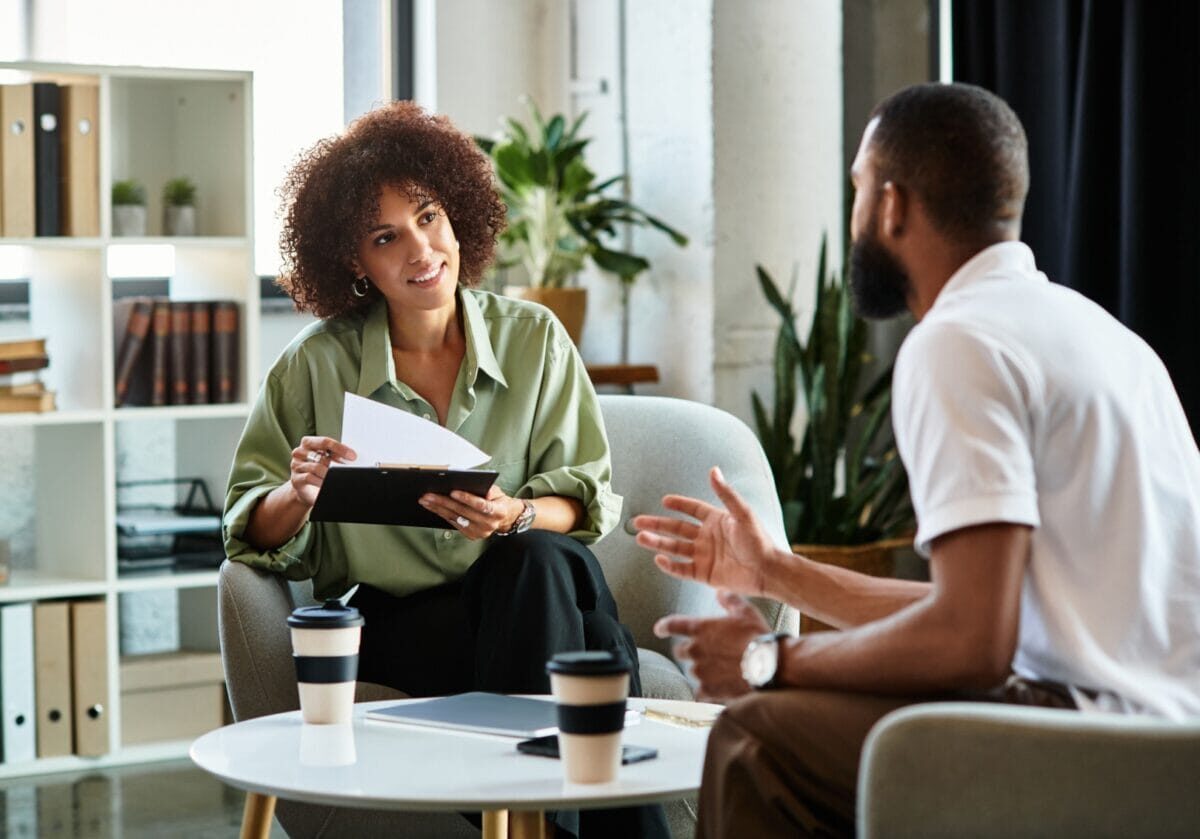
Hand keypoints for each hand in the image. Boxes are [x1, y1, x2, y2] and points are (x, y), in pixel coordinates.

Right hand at [289, 436, 355, 506]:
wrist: (307, 488)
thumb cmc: (319, 469)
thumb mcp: (328, 459)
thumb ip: (336, 455)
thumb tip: (352, 457)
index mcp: (308, 442)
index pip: (324, 442)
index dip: (340, 448)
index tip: (353, 456)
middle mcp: (300, 452)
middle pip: (320, 455)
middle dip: (336, 462)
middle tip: (347, 468)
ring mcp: (296, 465)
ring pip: (316, 467)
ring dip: (329, 473)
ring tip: (338, 477)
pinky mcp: (295, 479)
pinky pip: (310, 478)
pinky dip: (321, 481)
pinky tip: (327, 484)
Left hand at [419, 484, 521, 540]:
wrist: (505, 517)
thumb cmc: (498, 500)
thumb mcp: (498, 492)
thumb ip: (491, 490)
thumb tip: (485, 492)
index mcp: (498, 511)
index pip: (481, 505)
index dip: (467, 498)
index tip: (452, 491)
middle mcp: (489, 524)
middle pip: (463, 512)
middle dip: (444, 502)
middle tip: (429, 495)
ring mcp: (479, 532)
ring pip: (455, 518)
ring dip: (438, 509)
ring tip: (426, 500)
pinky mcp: (471, 535)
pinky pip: (454, 524)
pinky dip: (443, 515)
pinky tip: (433, 508)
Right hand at [634, 466, 777, 596]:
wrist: (768, 571)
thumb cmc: (759, 541)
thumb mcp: (742, 514)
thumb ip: (726, 494)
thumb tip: (713, 470)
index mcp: (716, 520)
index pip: (692, 510)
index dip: (679, 504)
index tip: (664, 501)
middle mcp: (707, 537)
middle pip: (676, 529)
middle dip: (657, 525)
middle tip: (638, 522)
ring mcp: (704, 556)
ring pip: (675, 548)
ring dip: (658, 543)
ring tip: (640, 538)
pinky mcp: (704, 574)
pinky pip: (682, 569)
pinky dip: (670, 565)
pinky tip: (658, 559)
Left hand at [654, 591, 770, 700]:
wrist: (769, 666)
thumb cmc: (758, 637)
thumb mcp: (745, 611)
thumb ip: (730, 600)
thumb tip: (721, 592)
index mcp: (701, 629)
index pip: (673, 625)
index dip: (664, 627)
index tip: (659, 629)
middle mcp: (696, 650)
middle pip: (680, 652)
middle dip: (688, 652)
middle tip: (705, 653)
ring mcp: (701, 671)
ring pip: (693, 671)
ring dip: (702, 671)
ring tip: (721, 671)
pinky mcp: (709, 690)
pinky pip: (700, 693)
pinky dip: (707, 691)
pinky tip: (719, 690)